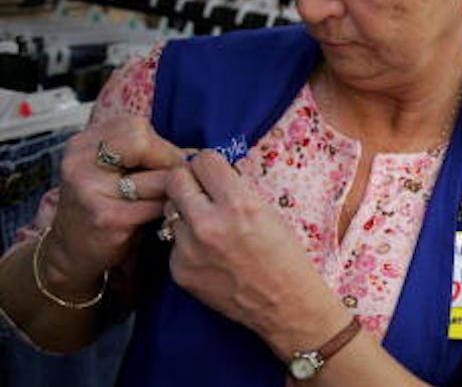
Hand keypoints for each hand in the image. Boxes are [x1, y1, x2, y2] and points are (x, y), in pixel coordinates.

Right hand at [45, 117, 186, 292]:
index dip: (161, 144)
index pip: (135, 126)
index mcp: (83, 145)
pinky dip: (169, 209)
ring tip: (172, 199)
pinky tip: (166, 216)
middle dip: (168, 161)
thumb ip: (147, 154)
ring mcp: (91, 191)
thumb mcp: (113, 171)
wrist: (73, 251)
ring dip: (174, 189)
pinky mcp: (108, 218)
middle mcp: (80, 163)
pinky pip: (158, 205)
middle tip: (177, 180)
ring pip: (157, 177)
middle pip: (143, 143)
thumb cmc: (105, 206)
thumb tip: (197, 154)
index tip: (169, 161)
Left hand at [165, 151, 346, 357]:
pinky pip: (174, 243)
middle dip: (189, 181)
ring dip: (186, 214)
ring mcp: (189, 250)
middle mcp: (208, 223)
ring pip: (171, 212)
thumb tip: (209, 171)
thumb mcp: (268, 210)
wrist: (286, 304)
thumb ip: (235, 189)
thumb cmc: (286, 255)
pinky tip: (210, 255)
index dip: (210, 165)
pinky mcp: (179, 271)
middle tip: (202, 192)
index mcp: (238, 203)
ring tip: (211, 228)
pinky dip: (188, 243)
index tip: (214, 173)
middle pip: (175, 180)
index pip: (203, 160)